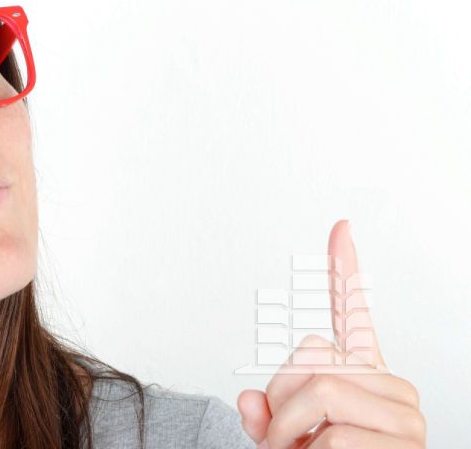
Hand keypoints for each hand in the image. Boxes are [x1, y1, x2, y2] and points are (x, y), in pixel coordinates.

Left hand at [236, 220, 425, 447]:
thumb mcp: (283, 442)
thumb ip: (265, 418)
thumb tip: (249, 402)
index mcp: (360, 376)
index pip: (354, 311)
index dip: (345, 269)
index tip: (339, 227)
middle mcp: (389, 386)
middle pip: (311, 355)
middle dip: (282, 399)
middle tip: (288, 437)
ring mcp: (402, 413)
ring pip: (319, 391)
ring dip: (290, 432)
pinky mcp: (404, 441)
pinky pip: (332, 434)